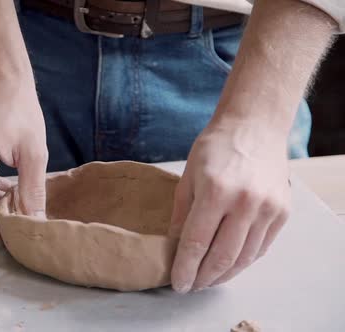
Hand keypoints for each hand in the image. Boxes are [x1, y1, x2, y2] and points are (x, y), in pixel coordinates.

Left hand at [168, 124, 290, 292]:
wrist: (254, 126)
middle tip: (191, 286)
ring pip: (244, 258)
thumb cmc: (215, 148)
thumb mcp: (187, 177)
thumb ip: (180, 215)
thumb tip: (174, 247)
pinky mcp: (282, 212)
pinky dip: (243, 261)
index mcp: (216, 192)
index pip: (197, 242)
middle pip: (222, 256)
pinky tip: (229, 265)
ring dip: (224, 274)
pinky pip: (261, 248)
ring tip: (207, 280)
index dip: (185, 268)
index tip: (178, 284)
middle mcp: (245, 202)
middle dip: (203, 278)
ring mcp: (268, 209)